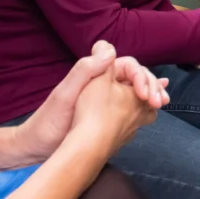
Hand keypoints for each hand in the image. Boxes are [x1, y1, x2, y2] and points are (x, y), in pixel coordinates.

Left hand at [17, 42, 167, 160]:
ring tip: (163, 102)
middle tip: (161, 101)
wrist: (37, 148)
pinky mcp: (106, 116)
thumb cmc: (47, 122)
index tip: (146, 95)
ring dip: (152, 94)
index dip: (141, 76)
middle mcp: (102, 84)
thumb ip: (85, 71)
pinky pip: (130, 106)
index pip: (127, 66)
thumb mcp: (64, 95)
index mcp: (94, 75)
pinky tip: (155, 107)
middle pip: (135, 77)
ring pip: (135, 91)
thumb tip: (111, 50)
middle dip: (151, 85)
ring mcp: (105, 101)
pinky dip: (144, 105)